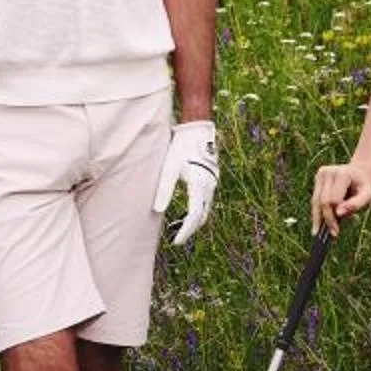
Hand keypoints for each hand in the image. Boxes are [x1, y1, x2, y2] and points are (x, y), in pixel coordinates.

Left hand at [156, 120, 219, 246]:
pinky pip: (205, 201)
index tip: (176, 242)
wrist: (197, 128)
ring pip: (205, 209)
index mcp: (199, 184)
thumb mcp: (169, 168)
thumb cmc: (180, 146)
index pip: (194, 216)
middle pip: (202, 216)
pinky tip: (184, 213)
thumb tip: (157, 211)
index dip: (185, 231)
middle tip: (176, 239)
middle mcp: (209, 186)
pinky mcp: (211, 179)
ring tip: (178, 228)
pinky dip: (197, 210)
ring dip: (193, 220)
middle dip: (189, 229)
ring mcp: (212, 183)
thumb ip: (164, 190)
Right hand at [310, 158, 370, 233]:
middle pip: (322, 201)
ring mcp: (321, 173)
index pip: (333, 200)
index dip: (333, 217)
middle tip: (330, 234)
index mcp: (342, 174)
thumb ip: (355, 204)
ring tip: (317, 233)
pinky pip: (315, 198)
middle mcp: (328, 171)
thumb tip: (338, 214)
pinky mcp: (318, 177)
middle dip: (326, 219)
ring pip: (315, 201)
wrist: (361, 172)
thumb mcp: (368, 196)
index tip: (337, 231)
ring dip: (317, 217)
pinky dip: (317, 211)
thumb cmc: (365, 186)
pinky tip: (318, 223)